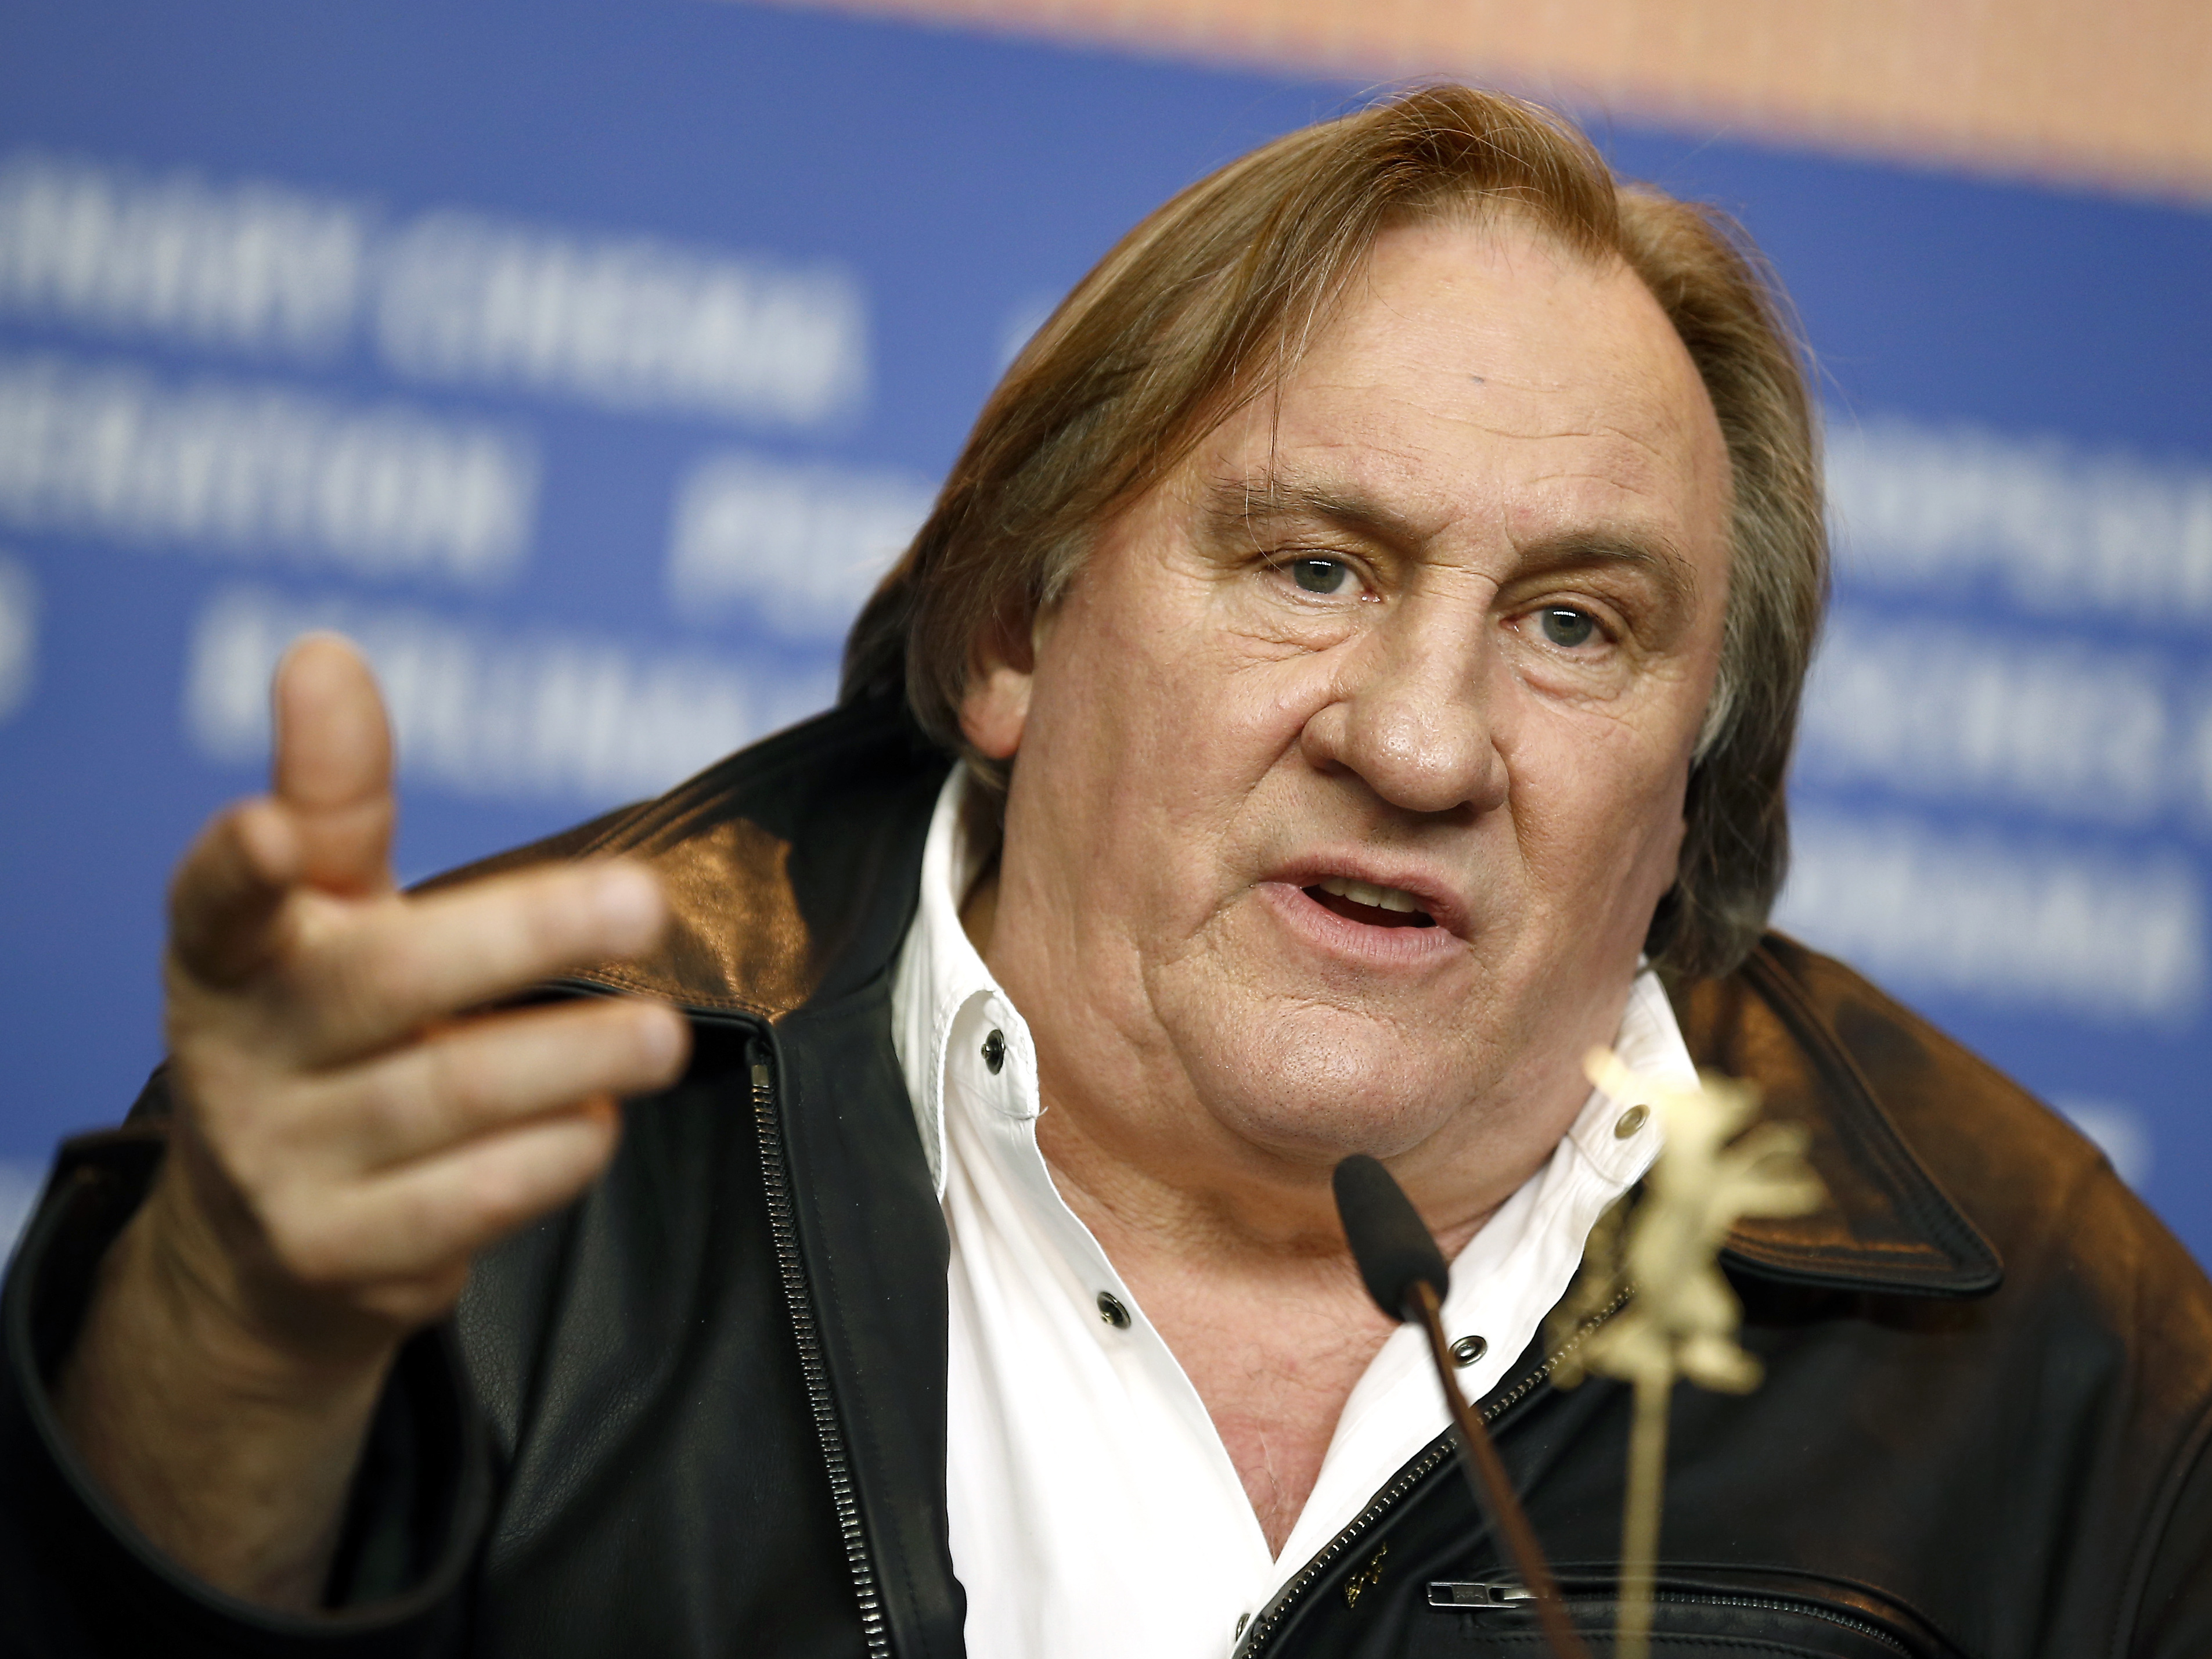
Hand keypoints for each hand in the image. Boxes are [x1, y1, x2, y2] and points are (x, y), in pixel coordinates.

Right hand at [57, 634, 689, 1605]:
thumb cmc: (327, 1031)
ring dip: (574, 1058)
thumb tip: (322, 655)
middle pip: (386, 984)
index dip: (242, 863)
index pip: (216, 899)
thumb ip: (336, 797)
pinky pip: (474, 1198)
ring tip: (661, 1035)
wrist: (276, 1246)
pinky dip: (554, 1154)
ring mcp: (281, 1165)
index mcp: (227, 955)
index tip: (275, 832)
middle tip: (643, 903)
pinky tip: (598, 1119)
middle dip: (522, 936)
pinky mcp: (341, 1257)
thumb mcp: (323, 914)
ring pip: (451, 1096)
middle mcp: (238, 1058)